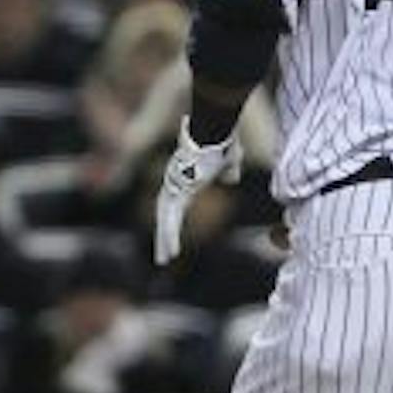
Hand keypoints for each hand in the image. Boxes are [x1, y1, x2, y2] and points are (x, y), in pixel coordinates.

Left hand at [154, 117, 241, 266]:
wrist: (213, 133)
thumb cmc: (221, 144)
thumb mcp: (229, 164)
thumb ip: (229, 172)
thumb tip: (231, 180)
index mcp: (185, 182)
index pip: (175, 208)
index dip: (172, 224)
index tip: (172, 238)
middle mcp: (174, 185)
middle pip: (166, 216)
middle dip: (164, 237)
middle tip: (162, 257)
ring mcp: (172, 188)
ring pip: (165, 221)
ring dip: (164, 241)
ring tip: (163, 260)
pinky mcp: (176, 192)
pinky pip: (170, 220)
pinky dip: (169, 236)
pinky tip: (170, 252)